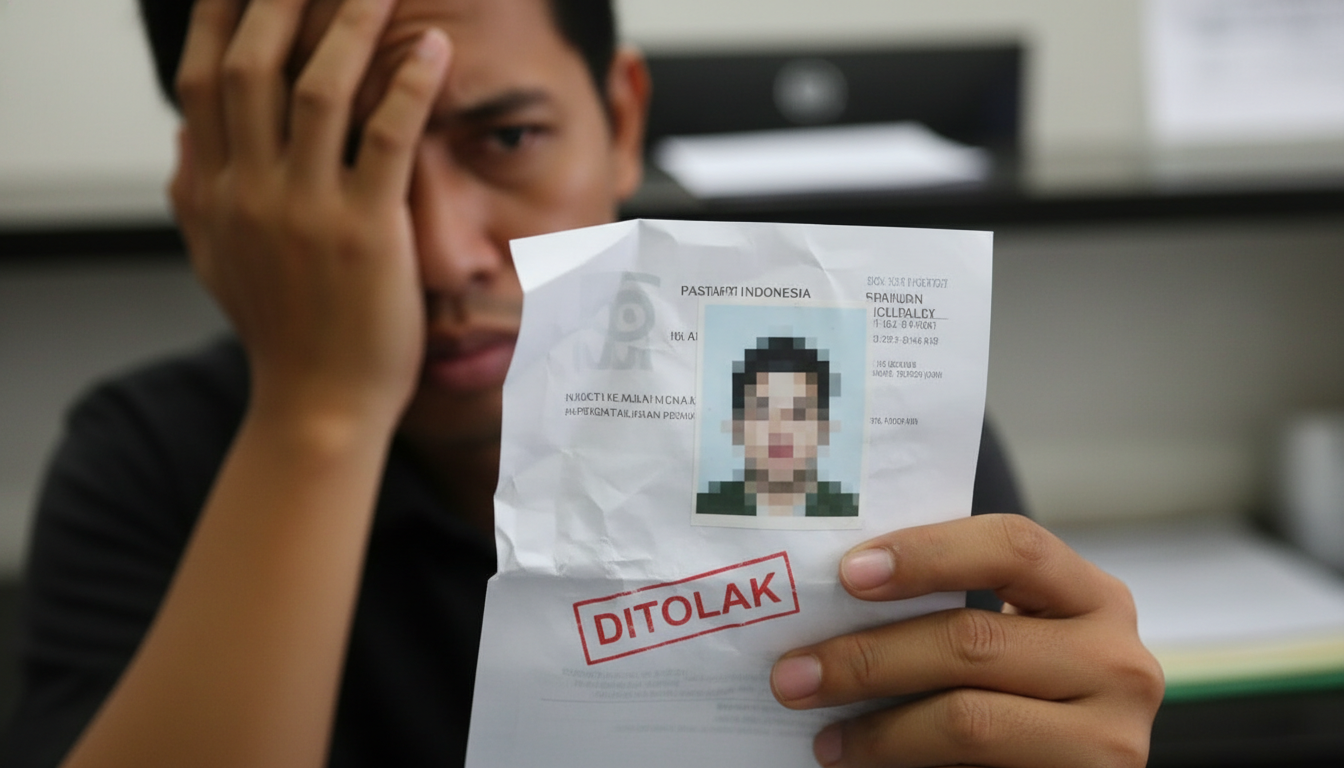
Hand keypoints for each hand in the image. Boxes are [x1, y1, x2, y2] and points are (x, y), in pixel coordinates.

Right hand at [170, 0, 449, 425]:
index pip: (206, 82)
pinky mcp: (366, 233)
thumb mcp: (218, 262)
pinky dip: (410, 85)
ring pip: (320, 89)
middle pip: (255, 67)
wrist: (318, 406)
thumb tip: (182, 138)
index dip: (221, 20)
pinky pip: (386, 138)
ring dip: (351, 25)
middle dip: (283, 1)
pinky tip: (432, 48)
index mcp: (216, 193)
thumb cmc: (282, 335)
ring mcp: (307, 211)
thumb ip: (195, 196)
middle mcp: (252, 192)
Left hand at [771, 514, 1163, 767]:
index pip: (1013, 546)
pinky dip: (905, 766)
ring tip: (823, 737)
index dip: (927, 554)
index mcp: (1093, 596)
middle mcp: (1118, 660)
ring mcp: (1112, 736)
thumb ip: (950, 611)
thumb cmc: (1023, 696)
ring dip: (877, 729)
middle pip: (973, 639)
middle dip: (868, 657)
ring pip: (969, 718)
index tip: (848, 574)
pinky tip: (863, 764)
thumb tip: (827, 601)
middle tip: (793, 673)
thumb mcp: (1010, 640)